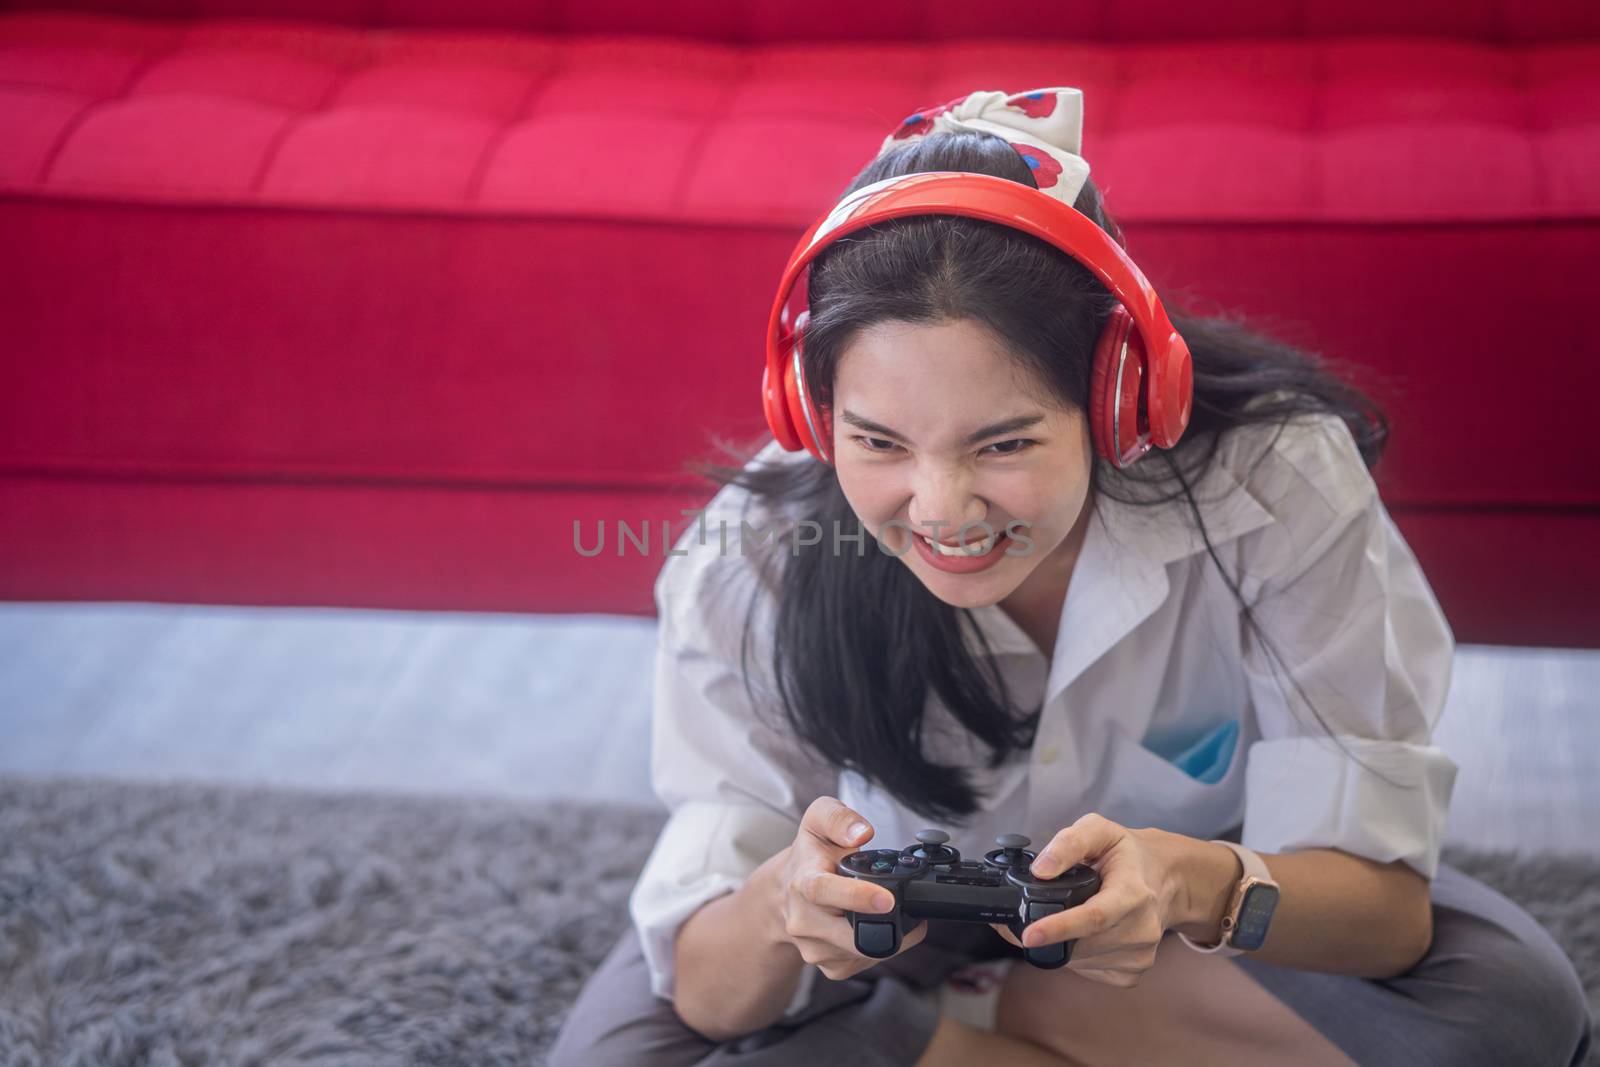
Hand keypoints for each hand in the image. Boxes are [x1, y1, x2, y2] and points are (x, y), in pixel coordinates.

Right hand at [773, 796, 928, 980]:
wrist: (785, 894)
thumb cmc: (809, 857)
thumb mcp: (818, 821)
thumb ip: (839, 818)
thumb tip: (862, 832)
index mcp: (802, 882)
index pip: (823, 891)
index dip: (856, 897)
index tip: (886, 898)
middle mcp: (804, 920)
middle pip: (851, 935)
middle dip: (886, 924)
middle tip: (906, 905)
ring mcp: (814, 948)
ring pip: (865, 951)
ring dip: (890, 934)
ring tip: (890, 909)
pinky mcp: (829, 967)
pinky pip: (867, 963)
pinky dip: (884, 946)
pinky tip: (879, 925)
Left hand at [987, 813, 1176, 987]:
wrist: (1166, 879)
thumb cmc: (1128, 854)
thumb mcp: (1100, 831)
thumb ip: (1069, 844)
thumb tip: (1041, 871)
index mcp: (1133, 893)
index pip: (1094, 917)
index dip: (1058, 928)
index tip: (1029, 936)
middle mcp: (1141, 928)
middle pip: (1080, 943)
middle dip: (1049, 935)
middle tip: (1032, 917)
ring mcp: (1140, 954)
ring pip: (1080, 960)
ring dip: (1062, 944)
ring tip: (1067, 917)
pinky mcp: (1134, 972)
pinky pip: (1089, 969)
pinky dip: (1077, 955)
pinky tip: (1084, 933)